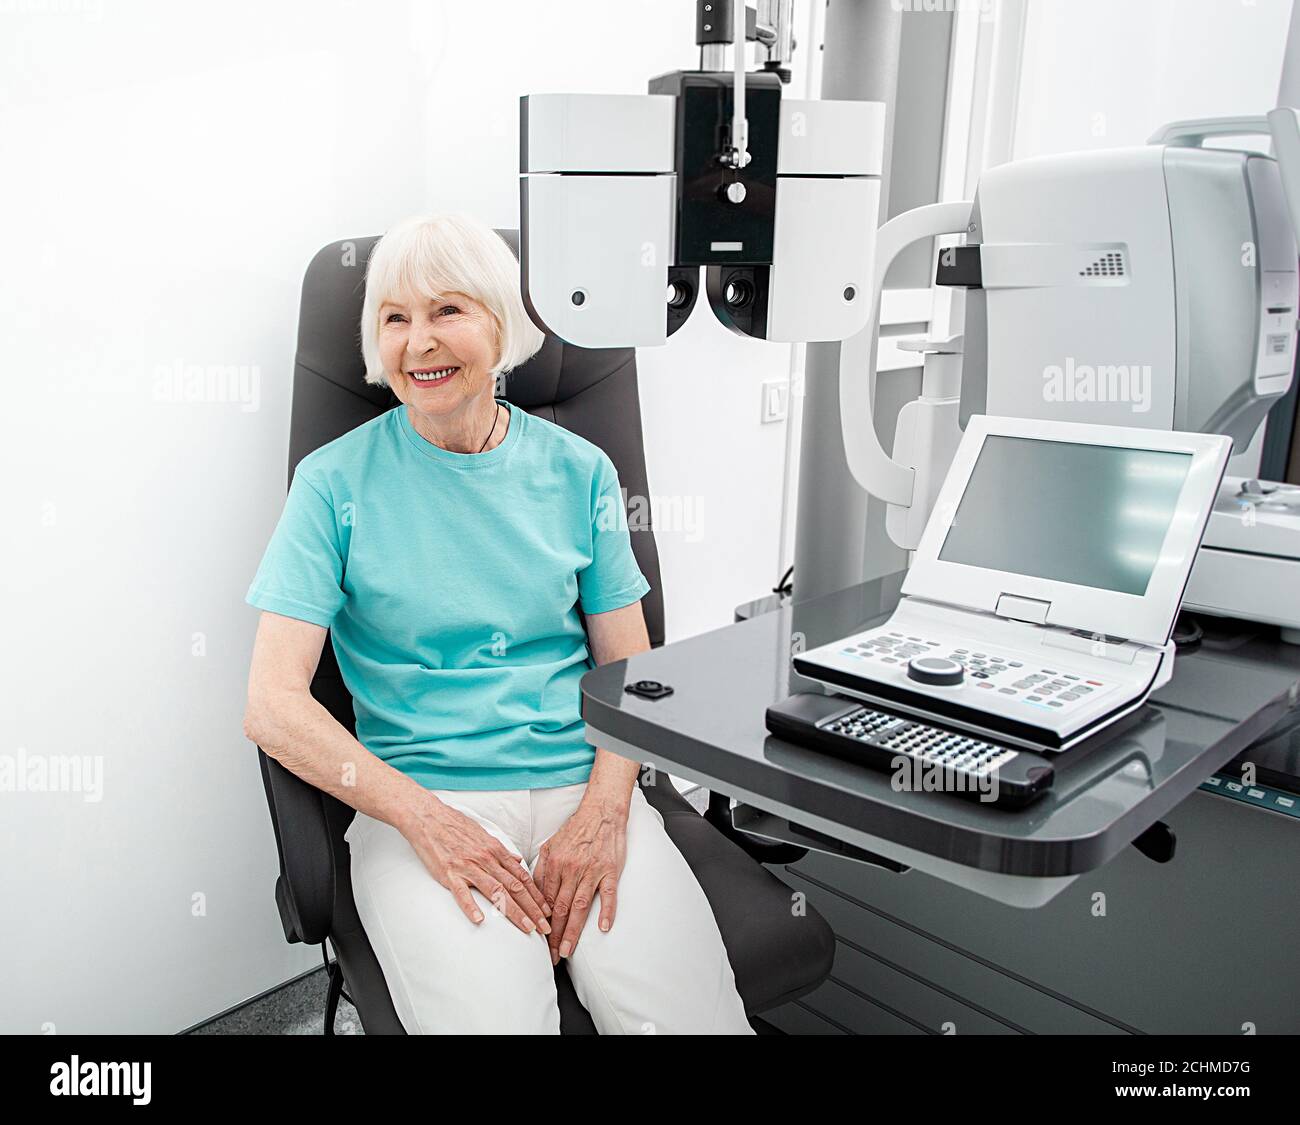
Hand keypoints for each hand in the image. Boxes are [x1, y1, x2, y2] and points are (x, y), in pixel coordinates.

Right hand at [401, 794, 550, 936]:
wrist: (430, 818)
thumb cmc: (456, 826)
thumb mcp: (484, 835)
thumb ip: (502, 852)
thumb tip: (518, 861)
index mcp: (496, 851)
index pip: (522, 878)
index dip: (537, 896)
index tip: (547, 912)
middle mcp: (486, 859)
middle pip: (515, 887)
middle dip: (533, 909)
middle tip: (544, 928)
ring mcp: (468, 867)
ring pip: (496, 891)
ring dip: (513, 911)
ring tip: (526, 928)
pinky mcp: (449, 873)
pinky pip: (462, 892)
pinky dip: (471, 906)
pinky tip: (479, 920)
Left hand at [533, 793, 627, 963]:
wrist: (600, 812)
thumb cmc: (575, 830)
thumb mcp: (550, 846)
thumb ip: (541, 870)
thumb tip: (532, 892)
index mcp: (554, 864)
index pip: (545, 901)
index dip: (541, 923)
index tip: (538, 940)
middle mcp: (571, 869)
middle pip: (560, 909)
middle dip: (554, 936)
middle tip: (550, 957)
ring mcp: (592, 871)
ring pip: (580, 906)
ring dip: (573, 931)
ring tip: (567, 951)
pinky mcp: (610, 870)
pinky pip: (608, 894)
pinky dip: (606, 911)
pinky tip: (602, 928)